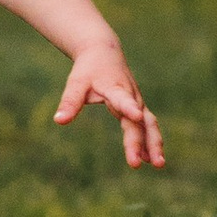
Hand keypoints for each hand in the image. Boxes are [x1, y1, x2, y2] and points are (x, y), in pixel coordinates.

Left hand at [52, 34, 164, 170]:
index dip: (130, 107)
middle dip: (139, 142)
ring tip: (157, 164)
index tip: (136, 116)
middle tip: (135, 163)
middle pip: (139, 120)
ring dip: (153, 143)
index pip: (123, 99)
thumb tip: (59, 120)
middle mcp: (131, 96)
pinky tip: (150, 159)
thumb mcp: (76, 82)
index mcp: (115, 87)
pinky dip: (150, 141)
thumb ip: (69, 102)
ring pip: (149, 124)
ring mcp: (137, 102)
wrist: (104, 51)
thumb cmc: (89, 68)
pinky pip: (147, 126)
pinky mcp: (138, 107)